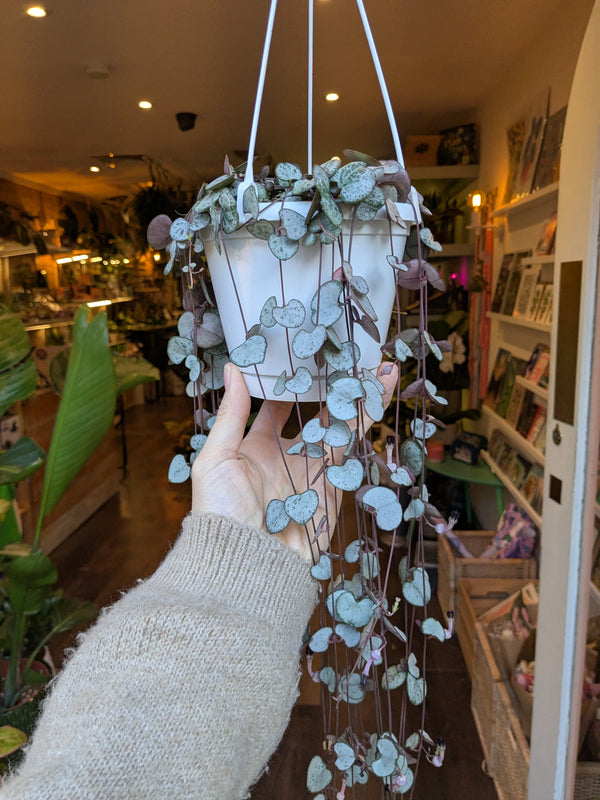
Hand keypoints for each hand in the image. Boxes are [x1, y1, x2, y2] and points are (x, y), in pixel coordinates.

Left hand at [191, 362, 397, 559]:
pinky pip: (350, 445)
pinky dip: (365, 417)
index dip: (285, 383)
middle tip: (342, 355)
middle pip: (312, 413)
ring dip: (356, 395)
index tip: (297, 355)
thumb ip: (231, 414)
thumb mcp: (215, 457)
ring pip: (337, 425)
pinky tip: (378, 390)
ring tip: (374, 364)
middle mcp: (286, 456)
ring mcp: (312, 469)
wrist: (248, 562)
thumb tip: (232, 369)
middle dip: (328, 387)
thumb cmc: (220, 511)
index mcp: (254, 448)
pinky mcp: (334, 482)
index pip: (274, 408)